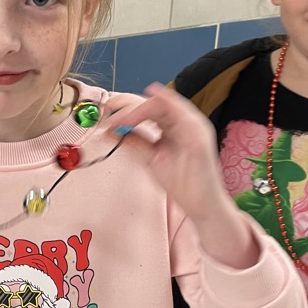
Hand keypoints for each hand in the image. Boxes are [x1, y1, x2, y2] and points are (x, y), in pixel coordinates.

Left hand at [101, 83, 257, 266]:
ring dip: (137, 109)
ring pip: (163, 103)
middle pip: (154, 101)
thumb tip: (112, 130)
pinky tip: (142, 109)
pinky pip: (180, 113)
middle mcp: (185, 122)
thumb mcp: (152, 158)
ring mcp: (194, 126)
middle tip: (106, 112)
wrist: (202, 206)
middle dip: (127, 104)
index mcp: (175, 125)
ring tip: (118, 119)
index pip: (149, 107)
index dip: (126, 106)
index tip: (105, 111)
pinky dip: (159, 107)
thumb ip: (136, 142)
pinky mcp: (198, 137)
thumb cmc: (183, 183)